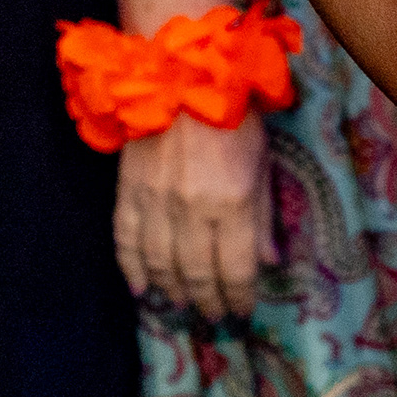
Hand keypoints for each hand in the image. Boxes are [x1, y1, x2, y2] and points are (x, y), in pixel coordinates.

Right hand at [113, 112, 274, 317]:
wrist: (181, 79)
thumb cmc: (233, 119)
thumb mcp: (262, 162)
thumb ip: (263, 214)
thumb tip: (269, 262)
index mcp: (232, 201)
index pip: (235, 267)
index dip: (238, 295)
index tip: (242, 311)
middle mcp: (191, 210)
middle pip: (197, 273)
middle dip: (208, 300)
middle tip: (214, 316)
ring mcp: (155, 203)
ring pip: (161, 265)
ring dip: (173, 291)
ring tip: (184, 306)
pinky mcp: (128, 194)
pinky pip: (126, 243)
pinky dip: (132, 271)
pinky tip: (142, 290)